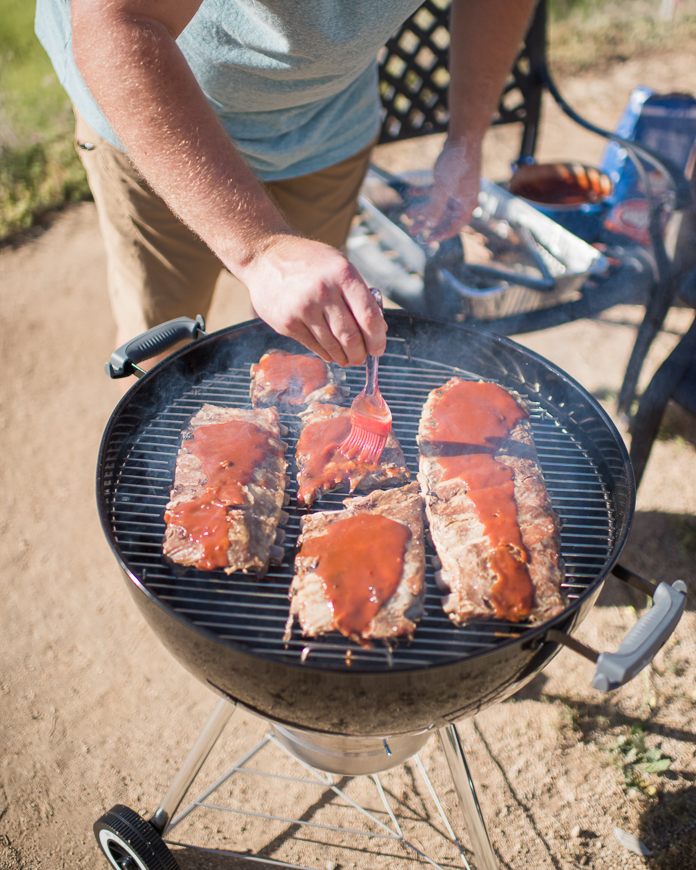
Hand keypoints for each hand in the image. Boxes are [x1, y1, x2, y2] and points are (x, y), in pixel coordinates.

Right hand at [240, 234, 386, 366]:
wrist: (264, 257)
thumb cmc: (308, 262)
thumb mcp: (338, 266)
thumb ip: (359, 294)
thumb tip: (378, 328)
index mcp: (342, 274)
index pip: (369, 316)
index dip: (378, 339)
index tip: (378, 349)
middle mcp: (323, 291)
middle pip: (350, 336)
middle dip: (361, 354)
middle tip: (363, 358)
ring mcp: (303, 308)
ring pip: (332, 345)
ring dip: (344, 357)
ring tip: (348, 358)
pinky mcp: (287, 323)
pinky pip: (313, 346)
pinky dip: (326, 354)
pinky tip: (331, 353)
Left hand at [405, 137, 481, 241]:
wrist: (463, 138)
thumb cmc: (457, 163)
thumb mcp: (443, 188)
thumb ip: (435, 207)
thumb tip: (428, 226)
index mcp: (466, 204)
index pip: (454, 226)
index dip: (440, 234)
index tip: (427, 240)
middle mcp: (462, 199)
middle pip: (442, 217)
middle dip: (426, 223)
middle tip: (412, 231)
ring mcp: (455, 189)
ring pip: (436, 204)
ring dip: (422, 209)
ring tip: (407, 216)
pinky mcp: (449, 179)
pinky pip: (434, 191)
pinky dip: (422, 193)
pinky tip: (410, 193)